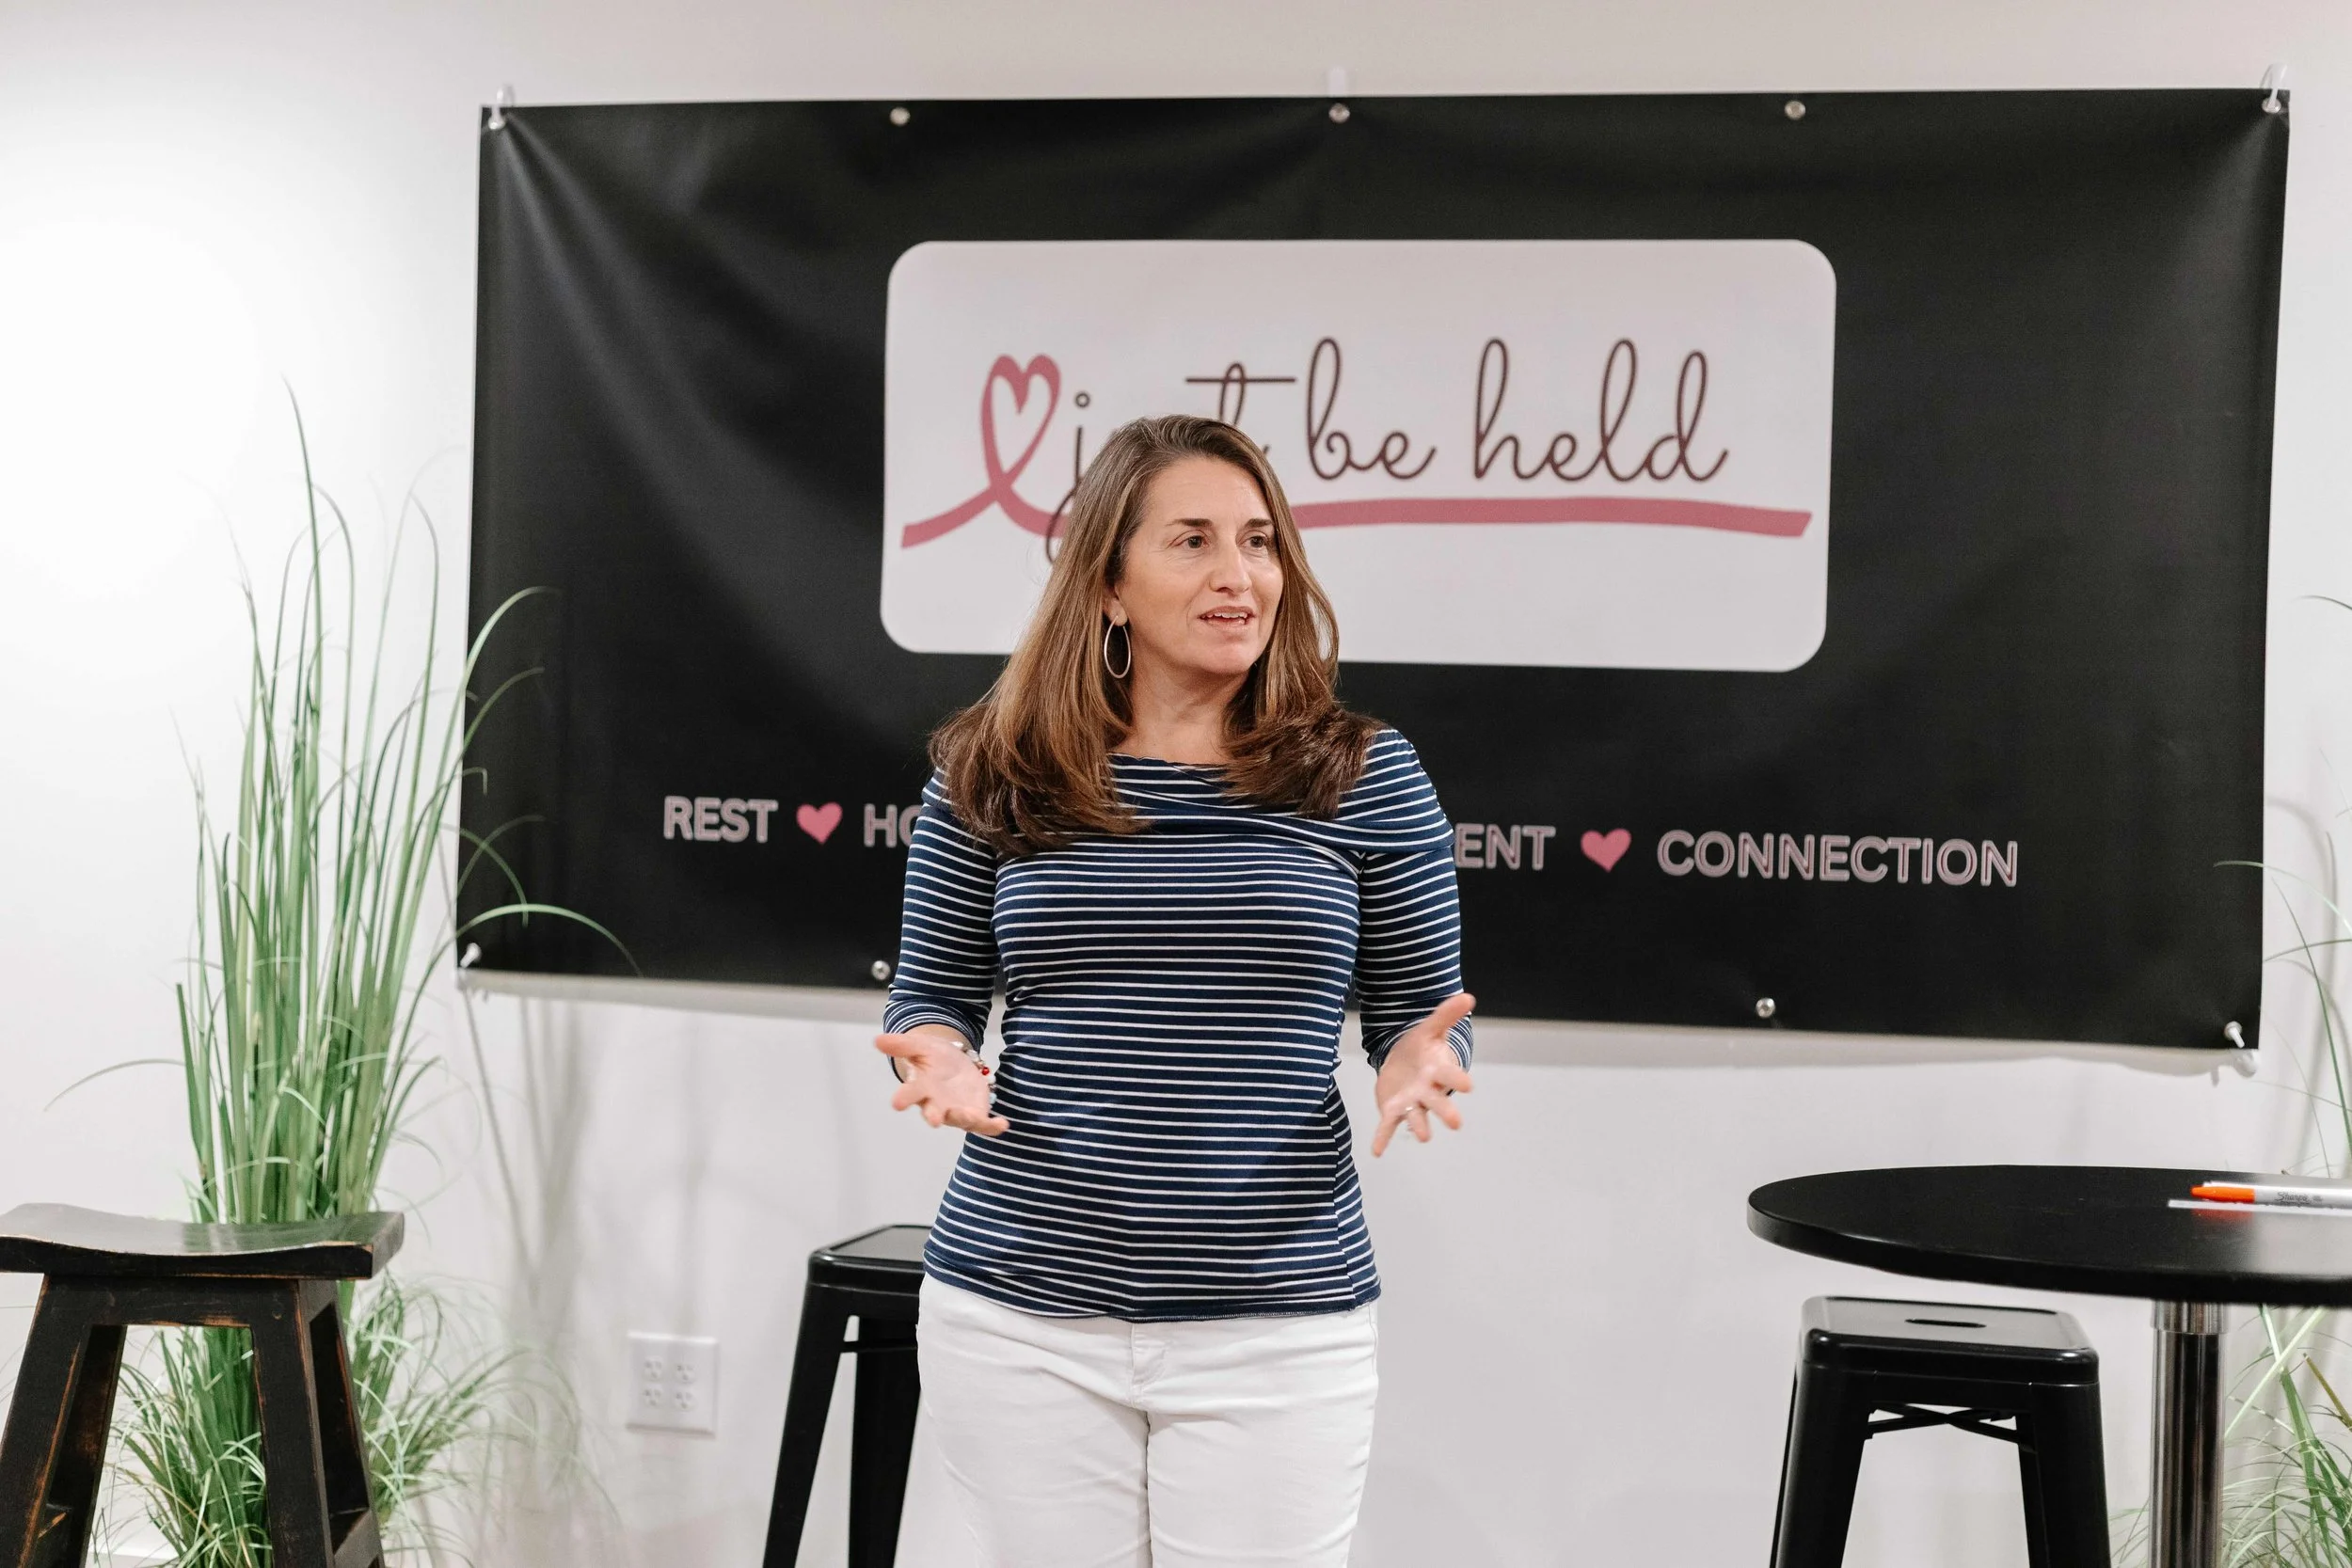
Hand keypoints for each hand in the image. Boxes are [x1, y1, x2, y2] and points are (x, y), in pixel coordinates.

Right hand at [874, 1028, 1009, 1135]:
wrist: (955, 1063)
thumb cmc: (933, 1057)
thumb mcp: (919, 1045)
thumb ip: (901, 1045)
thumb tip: (877, 1040)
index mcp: (921, 1088)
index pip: (910, 1094)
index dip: (903, 1098)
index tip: (896, 1103)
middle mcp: (937, 1104)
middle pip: (935, 1112)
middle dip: (935, 1116)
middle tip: (934, 1121)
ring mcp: (957, 1111)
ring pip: (960, 1120)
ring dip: (965, 1119)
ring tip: (971, 1116)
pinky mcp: (976, 1113)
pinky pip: (984, 1125)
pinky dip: (992, 1127)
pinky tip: (1002, 1124)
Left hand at [1370, 992, 1474, 1156]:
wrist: (1404, 1061)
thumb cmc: (1422, 1046)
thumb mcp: (1431, 1028)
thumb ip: (1446, 1014)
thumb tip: (1467, 996)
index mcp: (1438, 1070)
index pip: (1451, 1075)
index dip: (1458, 1080)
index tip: (1467, 1086)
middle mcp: (1428, 1090)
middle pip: (1439, 1102)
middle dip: (1446, 1112)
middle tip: (1457, 1124)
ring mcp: (1411, 1102)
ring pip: (1417, 1116)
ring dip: (1420, 1125)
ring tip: (1424, 1137)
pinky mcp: (1393, 1109)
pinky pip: (1388, 1126)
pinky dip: (1382, 1138)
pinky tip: (1376, 1152)